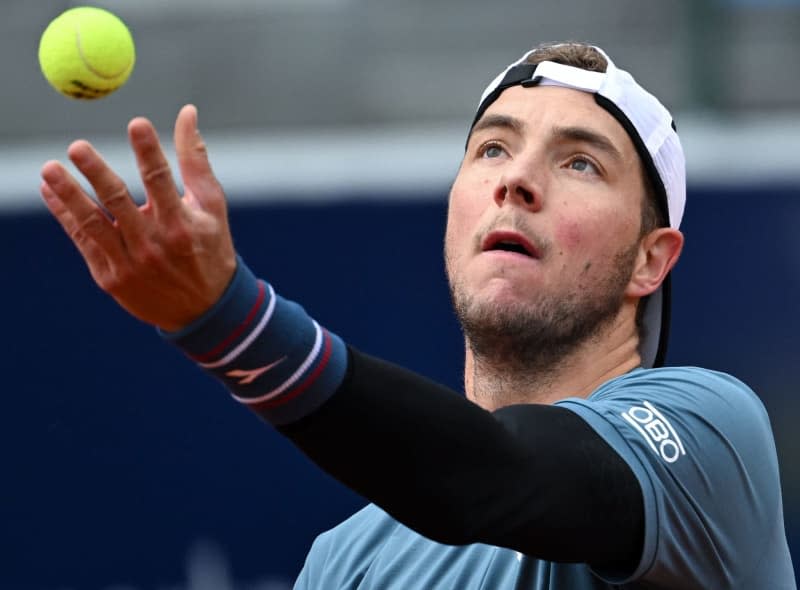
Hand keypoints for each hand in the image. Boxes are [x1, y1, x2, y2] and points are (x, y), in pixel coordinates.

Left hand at [40, 104, 236, 331]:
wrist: (203, 310)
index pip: (161, 181)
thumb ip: (195, 159)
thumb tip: (186, 113)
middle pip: (119, 202)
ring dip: (69, 195)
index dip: (149, 151)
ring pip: (93, 223)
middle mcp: (154, 245)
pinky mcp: (110, 277)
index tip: (137, 124)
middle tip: (77, 147)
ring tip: (49, 169)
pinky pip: (83, 241)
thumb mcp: (211, 207)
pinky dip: (65, 216)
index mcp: (181, 226)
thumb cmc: (209, 248)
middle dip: (97, 173)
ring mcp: (129, 263)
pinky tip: (52, 192)